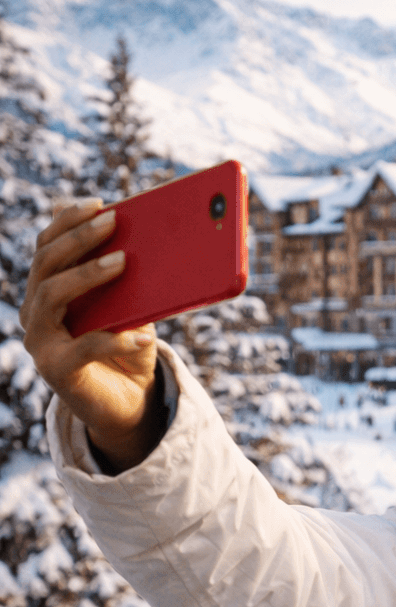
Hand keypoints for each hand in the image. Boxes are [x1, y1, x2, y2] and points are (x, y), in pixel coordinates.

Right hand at [21, 200, 160, 470]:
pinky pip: (83, 348)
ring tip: (123, 262)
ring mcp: (41, 341)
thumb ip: (130, 281)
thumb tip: (150, 242)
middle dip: (79, 237)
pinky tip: (142, 336)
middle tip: (113, 221)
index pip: (47, 246)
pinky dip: (114, 340)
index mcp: (48, 290)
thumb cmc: (128, 348)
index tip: (99, 203)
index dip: (68, 221)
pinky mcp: (56, 371)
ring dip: (87, 274)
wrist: (129, 403)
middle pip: (46, 263)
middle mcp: (35, 312)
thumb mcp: (132, 308)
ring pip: (51, 294)